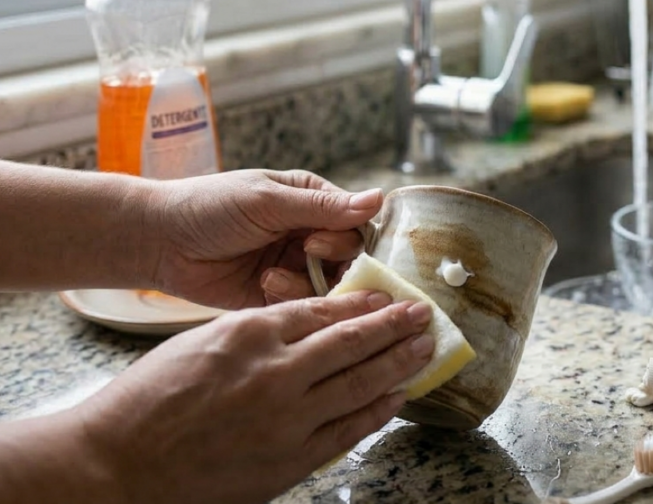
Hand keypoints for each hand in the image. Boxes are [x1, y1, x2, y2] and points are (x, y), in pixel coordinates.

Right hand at [57, 292, 432, 503]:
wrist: (117, 464)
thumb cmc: (149, 399)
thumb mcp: (202, 342)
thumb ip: (259, 331)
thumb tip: (310, 323)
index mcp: (250, 333)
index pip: (323, 311)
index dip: (362, 304)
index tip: (387, 298)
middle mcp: (276, 372)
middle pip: (352, 342)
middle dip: (395, 326)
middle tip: (424, 314)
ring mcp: (287, 419)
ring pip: (360, 383)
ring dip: (399, 363)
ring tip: (425, 348)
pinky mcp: (291, 459)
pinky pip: (349, 428)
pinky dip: (378, 409)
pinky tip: (398, 395)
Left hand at [147, 169, 381, 309]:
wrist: (157, 241)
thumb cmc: (209, 207)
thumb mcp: (267, 201)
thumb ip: (323, 206)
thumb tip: (380, 198)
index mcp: (314, 201)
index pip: (357, 224)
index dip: (350, 238)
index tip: (317, 241)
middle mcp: (311, 233)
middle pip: (351, 260)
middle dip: (333, 264)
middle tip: (305, 256)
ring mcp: (296, 267)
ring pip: (330, 286)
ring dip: (307, 284)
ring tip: (272, 277)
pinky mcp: (278, 296)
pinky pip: (304, 306)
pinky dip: (291, 299)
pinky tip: (264, 286)